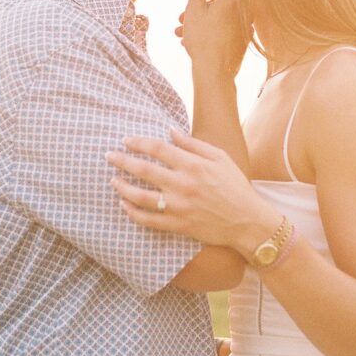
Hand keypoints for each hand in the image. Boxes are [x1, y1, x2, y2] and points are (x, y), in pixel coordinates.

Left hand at [106, 128, 280, 253]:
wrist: (247, 221)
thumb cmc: (235, 186)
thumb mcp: (219, 158)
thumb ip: (193, 144)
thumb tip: (170, 130)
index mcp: (193, 165)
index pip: (158, 149)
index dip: (139, 143)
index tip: (126, 141)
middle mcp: (183, 185)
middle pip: (144, 170)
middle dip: (123, 161)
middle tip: (109, 156)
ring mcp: (179, 207)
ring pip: (141, 197)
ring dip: (123, 188)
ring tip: (113, 181)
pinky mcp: (178, 225)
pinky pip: (149, 220)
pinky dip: (133, 213)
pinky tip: (124, 205)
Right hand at [176, 0, 251, 78]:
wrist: (215, 71)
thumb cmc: (203, 38)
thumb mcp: (194, 7)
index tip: (188, 2)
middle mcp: (243, 10)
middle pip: (216, 3)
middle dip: (196, 10)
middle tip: (180, 18)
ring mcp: (244, 27)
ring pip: (218, 18)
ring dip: (199, 23)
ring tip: (181, 33)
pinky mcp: (242, 42)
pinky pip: (224, 31)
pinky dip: (210, 33)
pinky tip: (193, 42)